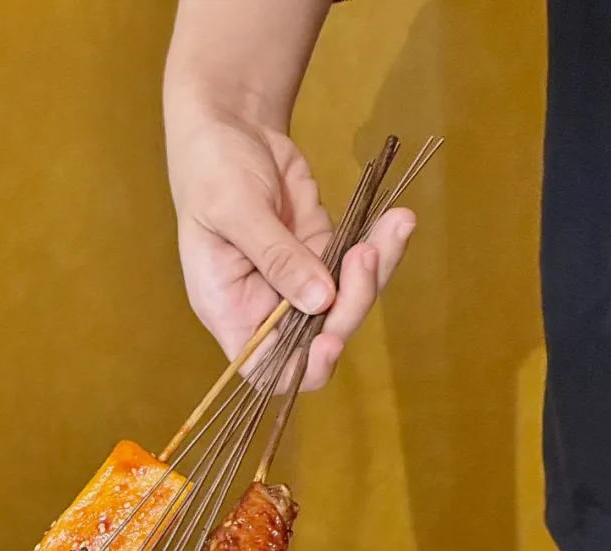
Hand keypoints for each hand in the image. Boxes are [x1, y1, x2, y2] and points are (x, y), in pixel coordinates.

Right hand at [166, 101, 414, 385]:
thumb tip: (320, 300)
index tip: (330, 342)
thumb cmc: (211, 164)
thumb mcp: (234, 207)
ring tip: (397, 226)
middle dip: (351, 304)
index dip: (301, 368)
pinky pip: (359, 265)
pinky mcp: (324, 255)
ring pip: (348, 302)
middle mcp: (265, 308)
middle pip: (320, 337)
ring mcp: (299, 283)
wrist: (230, 120)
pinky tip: (399, 220)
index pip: (267, 368)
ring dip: (377, 271)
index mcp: (230, 310)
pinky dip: (382, 245)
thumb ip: (276, 256)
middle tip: (367, 255)